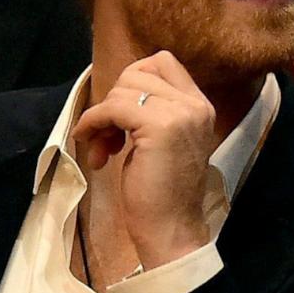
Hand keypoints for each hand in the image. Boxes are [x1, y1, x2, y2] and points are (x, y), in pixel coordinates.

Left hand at [72, 51, 215, 267]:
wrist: (171, 230)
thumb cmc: (160, 192)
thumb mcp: (160, 141)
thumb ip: (149, 112)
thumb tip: (115, 93)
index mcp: (199, 106)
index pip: (162, 62)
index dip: (131, 81)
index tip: (119, 113)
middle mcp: (195, 105)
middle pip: (138, 71)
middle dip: (112, 100)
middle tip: (106, 136)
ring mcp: (181, 113)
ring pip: (123, 89)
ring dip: (101, 118)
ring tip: (102, 150)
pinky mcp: (160, 126)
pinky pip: (113, 107)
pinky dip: (94, 122)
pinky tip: (94, 149)